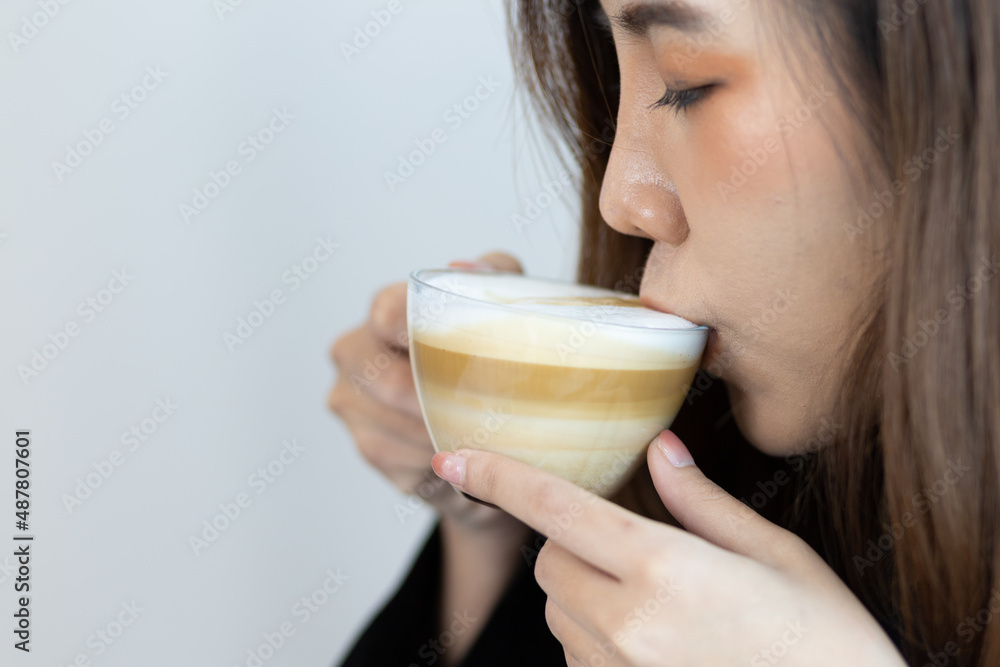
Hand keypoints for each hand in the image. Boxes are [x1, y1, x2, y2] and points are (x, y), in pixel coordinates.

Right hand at [328, 252, 526, 531]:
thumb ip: (492, 274)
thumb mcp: (502, 304)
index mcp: (386, 309)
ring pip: (393, 430)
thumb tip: (461, 266)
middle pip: (386, 383)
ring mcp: (351, 401)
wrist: (483, 408)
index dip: (415, 332)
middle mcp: (355, 352)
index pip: (388, 313)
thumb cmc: (491, 349)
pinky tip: (461, 456)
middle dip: (436, 403)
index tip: (454, 352)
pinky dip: (436, 465)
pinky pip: (399, 463)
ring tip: (481, 438)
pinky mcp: (367, 445)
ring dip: (440, 440)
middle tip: (485, 413)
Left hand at [430, 431, 905, 665]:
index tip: (455, 458)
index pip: (556, 509)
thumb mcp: (777, 556)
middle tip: (632, 543)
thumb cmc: (826, 643)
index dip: (498, 478)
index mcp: (667, 570)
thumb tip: (661, 450)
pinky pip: (577, 655)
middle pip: (550, 559)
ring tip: (657, 600)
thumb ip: (703, 501)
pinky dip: (596, 635)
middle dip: (572, 540)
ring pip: (558, 609)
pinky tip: (656, 639)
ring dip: (583, 589)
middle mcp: (629, 624)